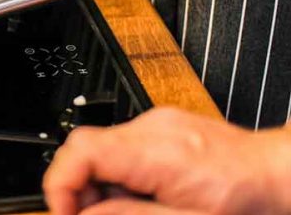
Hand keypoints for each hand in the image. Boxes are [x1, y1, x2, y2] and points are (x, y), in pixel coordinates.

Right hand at [43, 107, 290, 214]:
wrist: (281, 175)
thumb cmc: (248, 201)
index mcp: (155, 152)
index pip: (81, 151)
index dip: (60, 184)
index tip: (62, 212)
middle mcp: (151, 128)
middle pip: (86, 149)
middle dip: (81, 189)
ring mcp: (156, 123)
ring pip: (102, 149)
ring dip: (102, 184)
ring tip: (129, 210)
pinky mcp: (163, 127)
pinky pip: (123, 146)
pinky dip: (120, 174)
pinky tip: (144, 196)